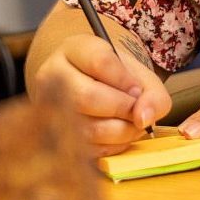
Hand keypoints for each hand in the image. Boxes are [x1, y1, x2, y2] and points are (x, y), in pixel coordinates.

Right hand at [33, 33, 171, 156]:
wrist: (89, 90)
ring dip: (122, 131)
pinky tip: (117, 135)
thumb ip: (151, 92)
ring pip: (89, 128)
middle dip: (123, 108)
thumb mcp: (136, 74)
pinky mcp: (55, 139)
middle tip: (134, 110)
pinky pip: (89, 150)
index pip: (99, 62)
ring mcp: (48, 109)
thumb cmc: (114, 80)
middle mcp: (52, 76)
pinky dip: (113, 146)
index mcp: (72, 49)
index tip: (136, 89)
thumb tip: (144, 119)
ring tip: (130, 123)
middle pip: (87, 97)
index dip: (125, 80)